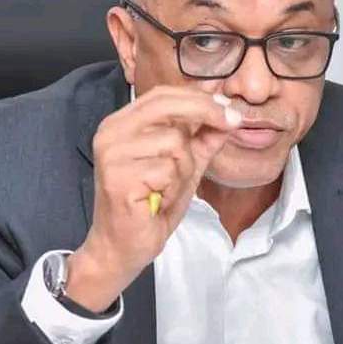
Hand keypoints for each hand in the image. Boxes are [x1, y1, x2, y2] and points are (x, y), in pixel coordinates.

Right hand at [65, 86, 240, 311]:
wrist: (123, 248)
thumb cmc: (151, 206)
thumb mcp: (184, 166)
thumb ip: (203, 138)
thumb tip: (228, 114)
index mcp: (121, 124)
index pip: (161, 94)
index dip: (198, 97)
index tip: (227, 108)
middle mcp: (111, 133)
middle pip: (167, 105)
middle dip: (206, 112)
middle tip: (231, 123)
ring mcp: (112, 154)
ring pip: (174, 142)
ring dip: (184, 169)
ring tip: (168, 189)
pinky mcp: (119, 178)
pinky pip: (168, 170)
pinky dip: (173, 188)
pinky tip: (158, 201)